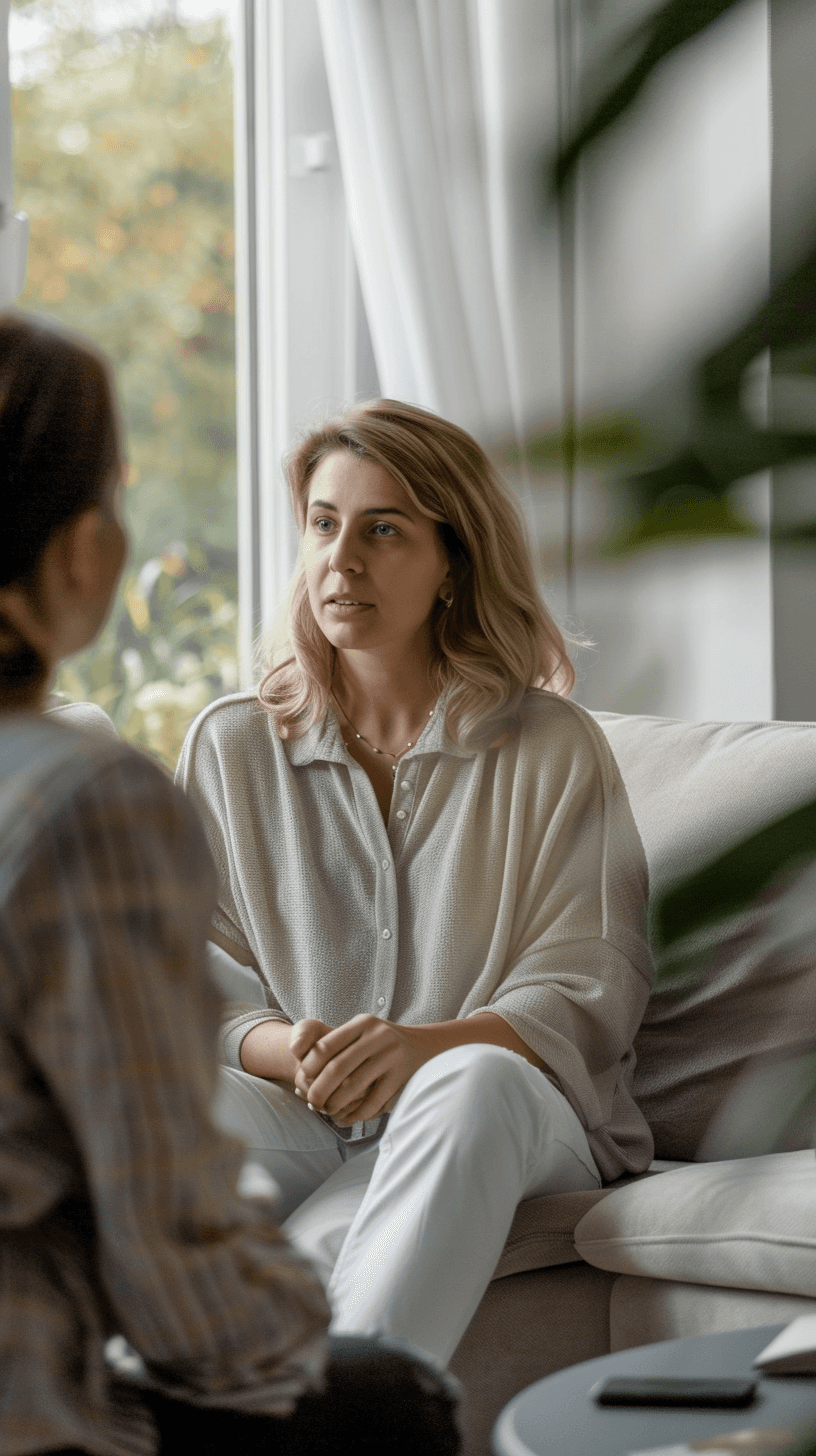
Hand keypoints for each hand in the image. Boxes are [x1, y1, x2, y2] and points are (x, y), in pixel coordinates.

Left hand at [291, 1015, 429, 1125]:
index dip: (310, 1065)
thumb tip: (297, 1053)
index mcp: (363, 1023)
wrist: (424, 1047)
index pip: (327, 1045)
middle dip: (319, 1089)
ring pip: (354, 1087)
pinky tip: (348, 1117)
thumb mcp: (362, 1030)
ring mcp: (391, 1057)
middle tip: (312, 1101)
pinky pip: (374, 1101)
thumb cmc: (380, 1041)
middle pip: (338, 1067)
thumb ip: (335, 1041)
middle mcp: (378, 1037)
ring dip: (335, 1103)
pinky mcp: (401, 1077)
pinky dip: (357, 1113)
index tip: (304, 1078)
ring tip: (327, 1110)